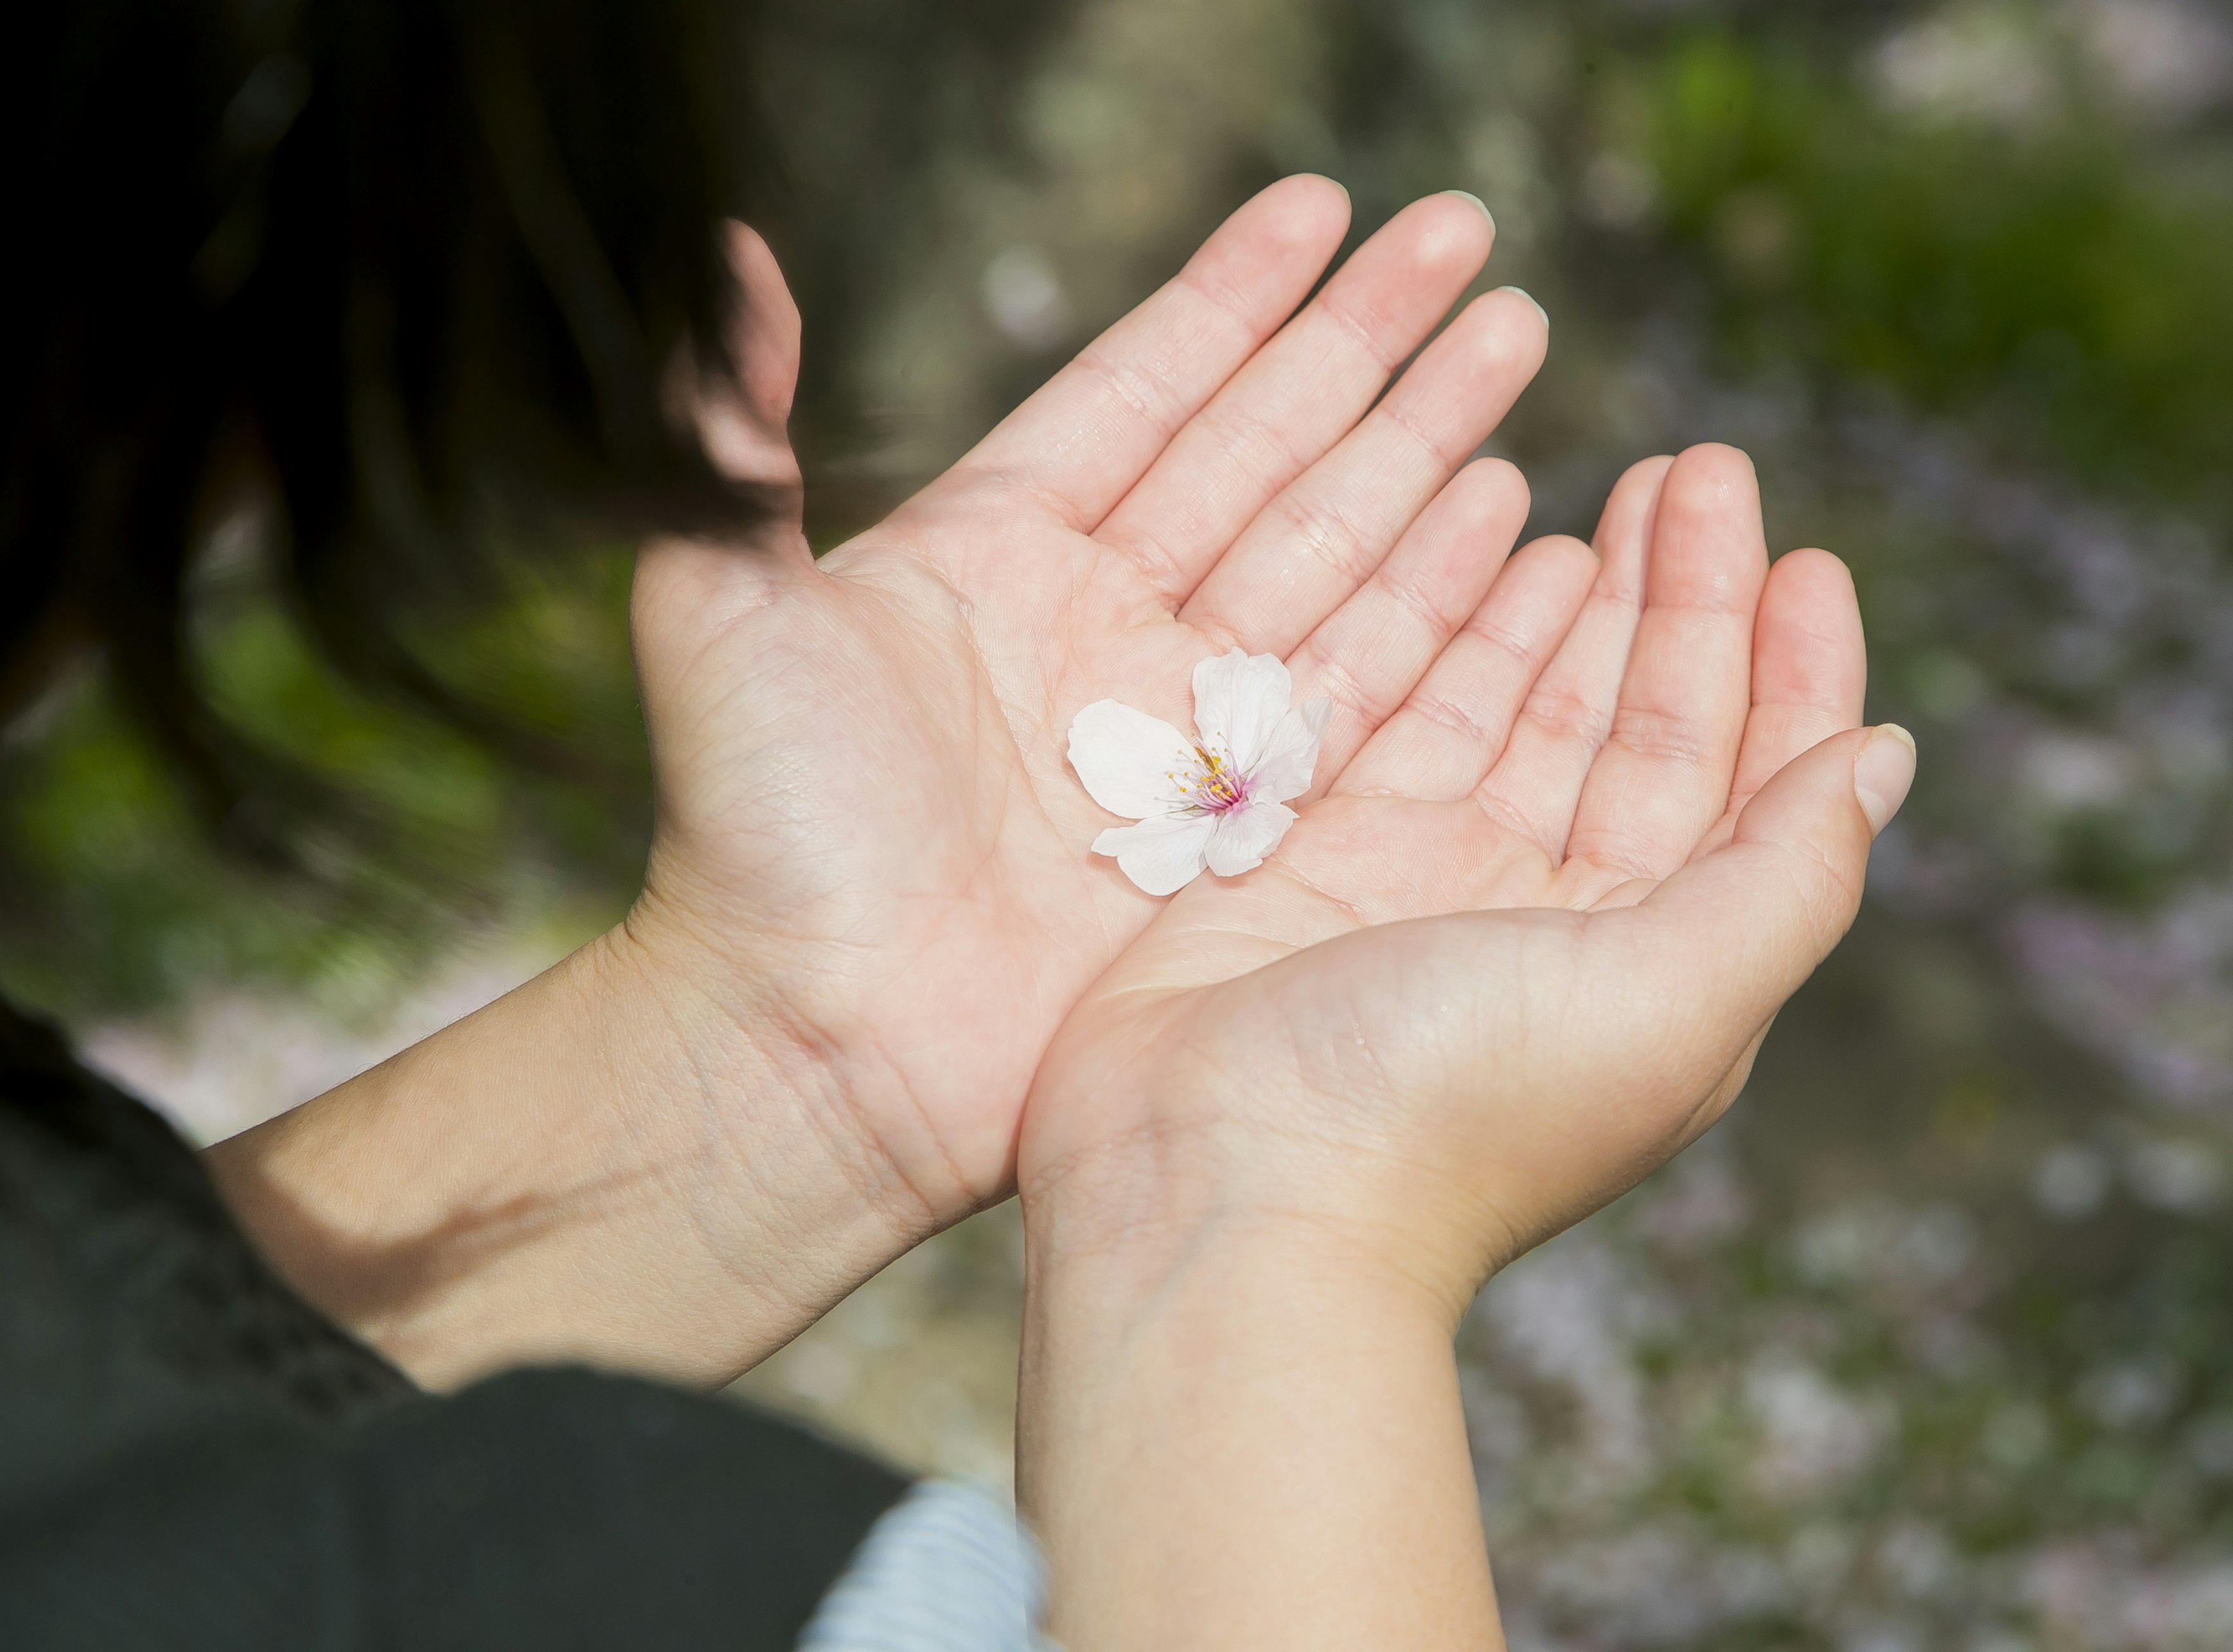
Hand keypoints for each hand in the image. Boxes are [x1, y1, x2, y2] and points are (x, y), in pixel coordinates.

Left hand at [217, 179, 1562, 1387]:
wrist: (808, 1050)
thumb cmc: (749, 838)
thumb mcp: (714, 612)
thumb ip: (734, 437)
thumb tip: (720, 265)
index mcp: (991, 555)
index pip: (1141, 390)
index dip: (1233, 296)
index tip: (1324, 205)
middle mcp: (1098, 627)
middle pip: (1265, 450)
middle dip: (1371, 345)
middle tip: (1474, 240)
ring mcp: (1177, 730)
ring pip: (1333, 552)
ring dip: (1427, 450)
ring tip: (1518, 345)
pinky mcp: (1237, 829)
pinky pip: (1364, 690)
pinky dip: (1439, 606)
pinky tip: (1510, 524)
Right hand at [1012, 444, 1910, 1651]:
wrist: (1212, 1195)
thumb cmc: (1452, 1111)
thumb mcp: (1672, 998)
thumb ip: (1788, 875)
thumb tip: (1886, 759)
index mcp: (1655, 960)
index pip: (1751, 784)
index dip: (1791, 671)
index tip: (1807, 557)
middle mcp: (1550, 918)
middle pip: (1642, 723)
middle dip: (1683, 597)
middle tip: (1702, 468)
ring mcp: (1425, 882)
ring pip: (1526, 704)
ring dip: (1580, 600)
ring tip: (1619, 491)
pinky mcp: (1311, 856)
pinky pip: (1402, 710)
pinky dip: (1452, 633)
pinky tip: (1488, 556)